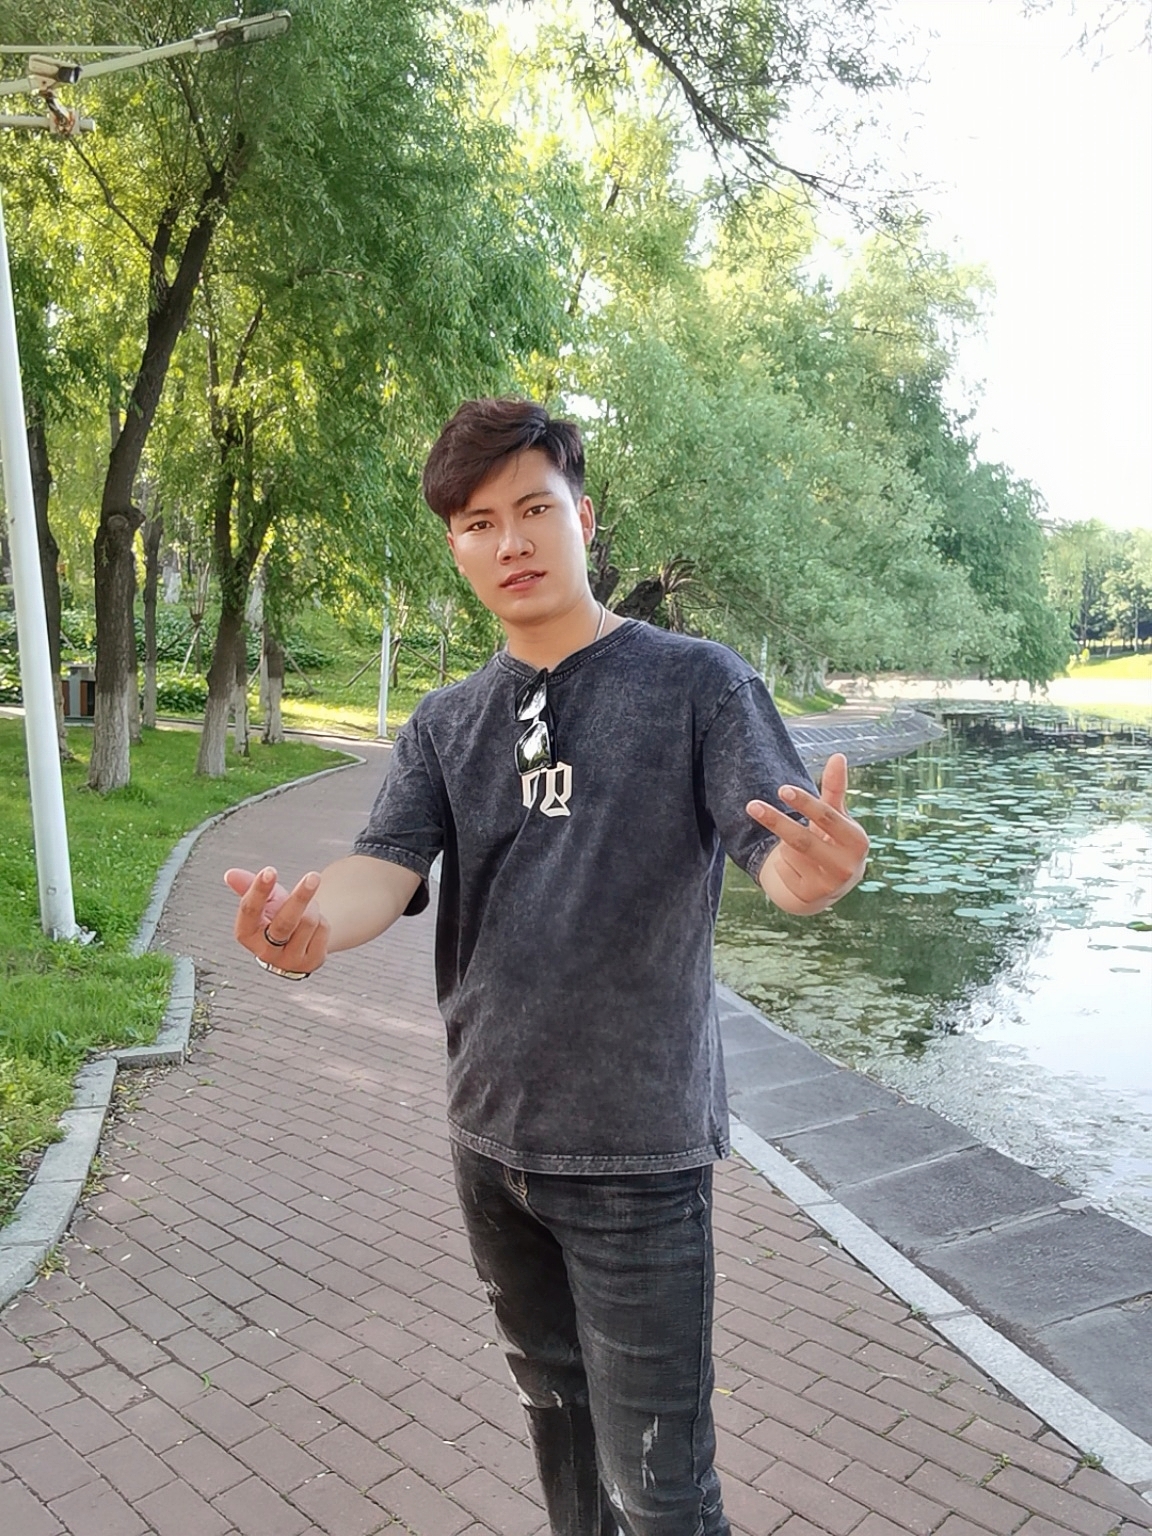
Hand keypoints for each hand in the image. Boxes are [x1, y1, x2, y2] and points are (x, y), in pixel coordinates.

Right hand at [224, 865, 330, 975]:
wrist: (298, 939)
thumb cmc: (276, 916)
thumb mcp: (262, 900)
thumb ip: (247, 886)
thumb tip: (231, 875)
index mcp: (246, 934)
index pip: (250, 910)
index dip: (259, 890)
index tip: (269, 871)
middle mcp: (265, 951)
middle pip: (284, 922)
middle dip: (300, 896)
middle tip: (313, 877)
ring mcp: (289, 960)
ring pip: (307, 922)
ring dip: (312, 906)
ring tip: (307, 906)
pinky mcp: (311, 962)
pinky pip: (322, 930)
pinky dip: (322, 920)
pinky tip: (314, 925)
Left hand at [747, 753, 869, 914]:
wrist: (830, 886)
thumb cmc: (833, 840)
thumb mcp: (836, 816)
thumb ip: (835, 789)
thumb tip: (838, 755)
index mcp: (858, 842)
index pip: (827, 818)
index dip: (804, 803)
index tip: (782, 789)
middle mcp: (847, 866)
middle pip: (801, 840)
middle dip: (775, 821)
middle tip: (752, 805)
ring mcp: (829, 886)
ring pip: (789, 853)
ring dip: (783, 845)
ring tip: (795, 846)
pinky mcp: (810, 897)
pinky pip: (782, 871)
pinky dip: (781, 863)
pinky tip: (793, 867)